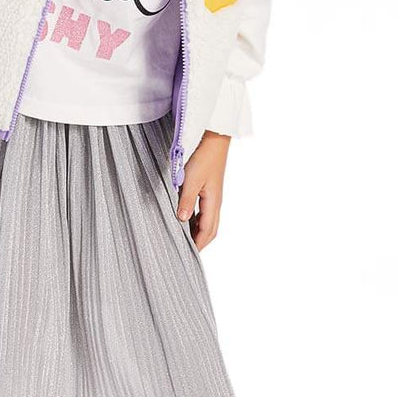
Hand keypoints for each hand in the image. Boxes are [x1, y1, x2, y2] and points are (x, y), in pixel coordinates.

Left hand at [176, 130, 229, 249]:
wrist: (213, 141)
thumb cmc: (204, 158)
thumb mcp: (191, 180)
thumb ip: (186, 201)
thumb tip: (182, 220)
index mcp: (213, 203)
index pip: (207, 231)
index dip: (198, 244)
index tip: (188, 254)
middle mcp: (215, 203)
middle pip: (211, 230)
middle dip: (200, 242)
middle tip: (187, 250)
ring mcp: (213, 197)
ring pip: (208, 221)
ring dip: (198, 232)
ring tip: (185, 238)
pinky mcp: (209, 190)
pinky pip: (205, 212)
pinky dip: (197, 220)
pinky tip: (187, 219)